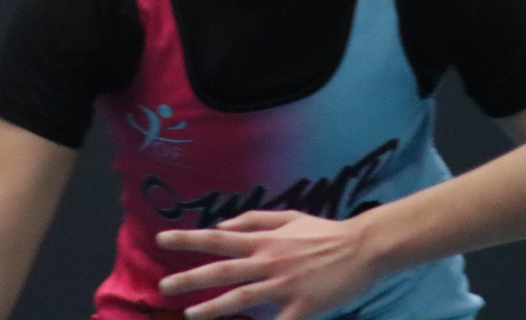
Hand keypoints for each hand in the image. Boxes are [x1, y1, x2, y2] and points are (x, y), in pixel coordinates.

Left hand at [155, 210, 377, 319]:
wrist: (363, 247)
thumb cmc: (325, 233)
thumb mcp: (289, 217)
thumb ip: (254, 220)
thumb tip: (221, 226)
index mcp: (264, 241)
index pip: (218, 239)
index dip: (189, 239)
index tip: (162, 239)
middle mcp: (269, 261)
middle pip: (223, 270)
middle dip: (190, 278)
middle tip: (162, 285)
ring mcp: (284, 285)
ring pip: (242, 297)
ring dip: (214, 307)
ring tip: (190, 314)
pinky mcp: (302, 307)